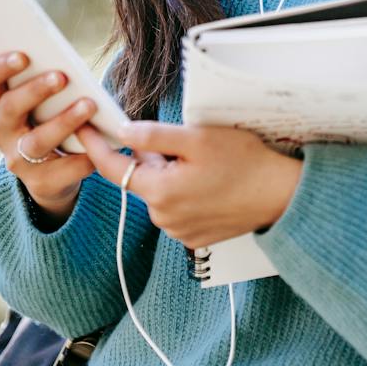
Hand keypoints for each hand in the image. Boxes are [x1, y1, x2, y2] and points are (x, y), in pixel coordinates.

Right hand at [0, 51, 95, 217]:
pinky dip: (82, 157)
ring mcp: (16, 158)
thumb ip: (43, 76)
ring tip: (88, 105)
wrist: (51, 170)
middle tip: (61, 76)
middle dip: (35, 90)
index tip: (22, 55)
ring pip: (36, 140)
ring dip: (63, 121)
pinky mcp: (39, 181)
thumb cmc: (47, 115)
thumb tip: (66, 61)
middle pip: (9, 108)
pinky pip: (61, 170)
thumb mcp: (39, 96)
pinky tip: (98, 144)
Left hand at [73, 122, 304, 249]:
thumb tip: (122, 131)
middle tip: (178, 138)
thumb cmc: (245, 163)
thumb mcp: (198, 138)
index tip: (85, 128)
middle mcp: (163, 217)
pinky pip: (177, 209)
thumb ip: (154, 135)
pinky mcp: (195, 237)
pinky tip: (209, 181)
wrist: (281, 195)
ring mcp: (179, 231)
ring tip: (203, 161)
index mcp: (159, 191)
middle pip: (140, 179)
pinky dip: (183, 192)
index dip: (95, 145)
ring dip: (169, 175)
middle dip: (149, 157)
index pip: (112, 167)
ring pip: (159, 193)